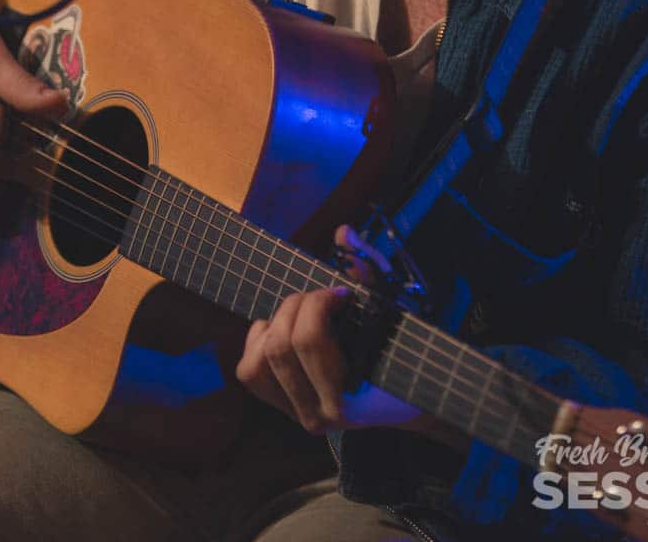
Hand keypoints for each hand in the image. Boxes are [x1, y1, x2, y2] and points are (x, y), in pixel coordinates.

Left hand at [235, 224, 422, 433]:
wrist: (399, 401)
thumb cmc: (397, 351)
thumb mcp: (391, 311)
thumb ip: (368, 270)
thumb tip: (343, 233)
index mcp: (348, 397)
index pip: (309, 340)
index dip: (318, 303)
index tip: (341, 293)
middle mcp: (318, 415)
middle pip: (281, 345)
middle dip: (299, 306)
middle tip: (323, 298)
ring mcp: (295, 413)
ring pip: (258, 360)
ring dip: (277, 324)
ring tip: (303, 315)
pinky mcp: (279, 405)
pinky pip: (249, 369)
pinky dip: (260, 340)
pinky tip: (284, 330)